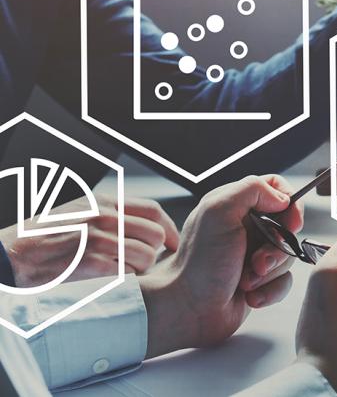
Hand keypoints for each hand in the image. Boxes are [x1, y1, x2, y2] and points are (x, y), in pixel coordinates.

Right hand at [0, 195, 178, 287]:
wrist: (10, 255)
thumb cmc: (45, 237)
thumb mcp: (79, 212)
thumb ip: (109, 214)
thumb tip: (144, 225)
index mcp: (103, 202)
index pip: (153, 211)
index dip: (169, 229)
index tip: (173, 243)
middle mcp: (103, 217)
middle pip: (155, 235)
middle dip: (155, 252)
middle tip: (143, 262)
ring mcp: (97, 239)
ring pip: (146, 256)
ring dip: (141, 269)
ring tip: (124, 272)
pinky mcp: (90, 263)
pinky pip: (128, 274)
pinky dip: (125, 280)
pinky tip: (110, 280)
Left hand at [139, 175, 303, 357]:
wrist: (189, 310)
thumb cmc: (199, 264)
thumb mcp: (219, 212)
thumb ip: (252, 190)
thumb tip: (282, 197)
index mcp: (235, 205)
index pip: (275, 187)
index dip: (289, 203)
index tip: (290, 223)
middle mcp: (246, 227)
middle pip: (287, 225)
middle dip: (278, 247)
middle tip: (258, 260)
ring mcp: (254, 254)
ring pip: (288, 255)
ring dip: (270, 272)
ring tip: (246, 280)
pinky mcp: (260, 280)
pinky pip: (284, 281)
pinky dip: (270, 290)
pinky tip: (250, 296)